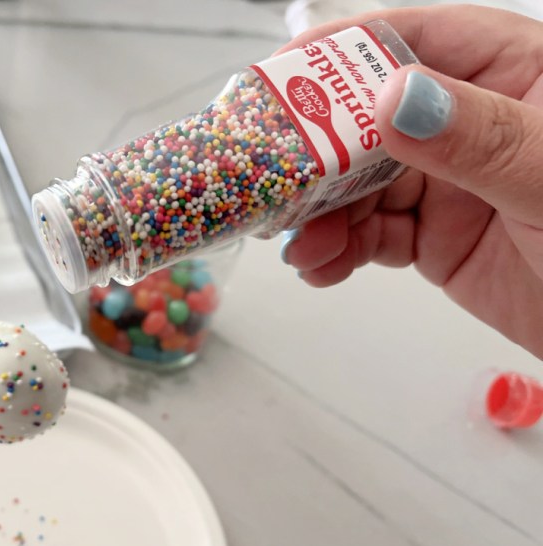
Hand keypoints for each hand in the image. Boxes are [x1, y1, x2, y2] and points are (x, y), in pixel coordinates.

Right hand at [279, 5, 542, 358]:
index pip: (413, 41)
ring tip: (298, 243)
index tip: (279, 80)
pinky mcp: (435, 239)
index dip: (340, 57)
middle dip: (313, 152)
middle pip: (368, 119)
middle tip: (269, 179)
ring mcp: (449, 182)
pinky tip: (322, 266)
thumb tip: (395, 98)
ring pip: (359, 185)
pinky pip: (371, 237)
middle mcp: (471, 122)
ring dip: (318, 213)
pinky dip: (338, 251)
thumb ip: (479, 137)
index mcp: (513, 73)